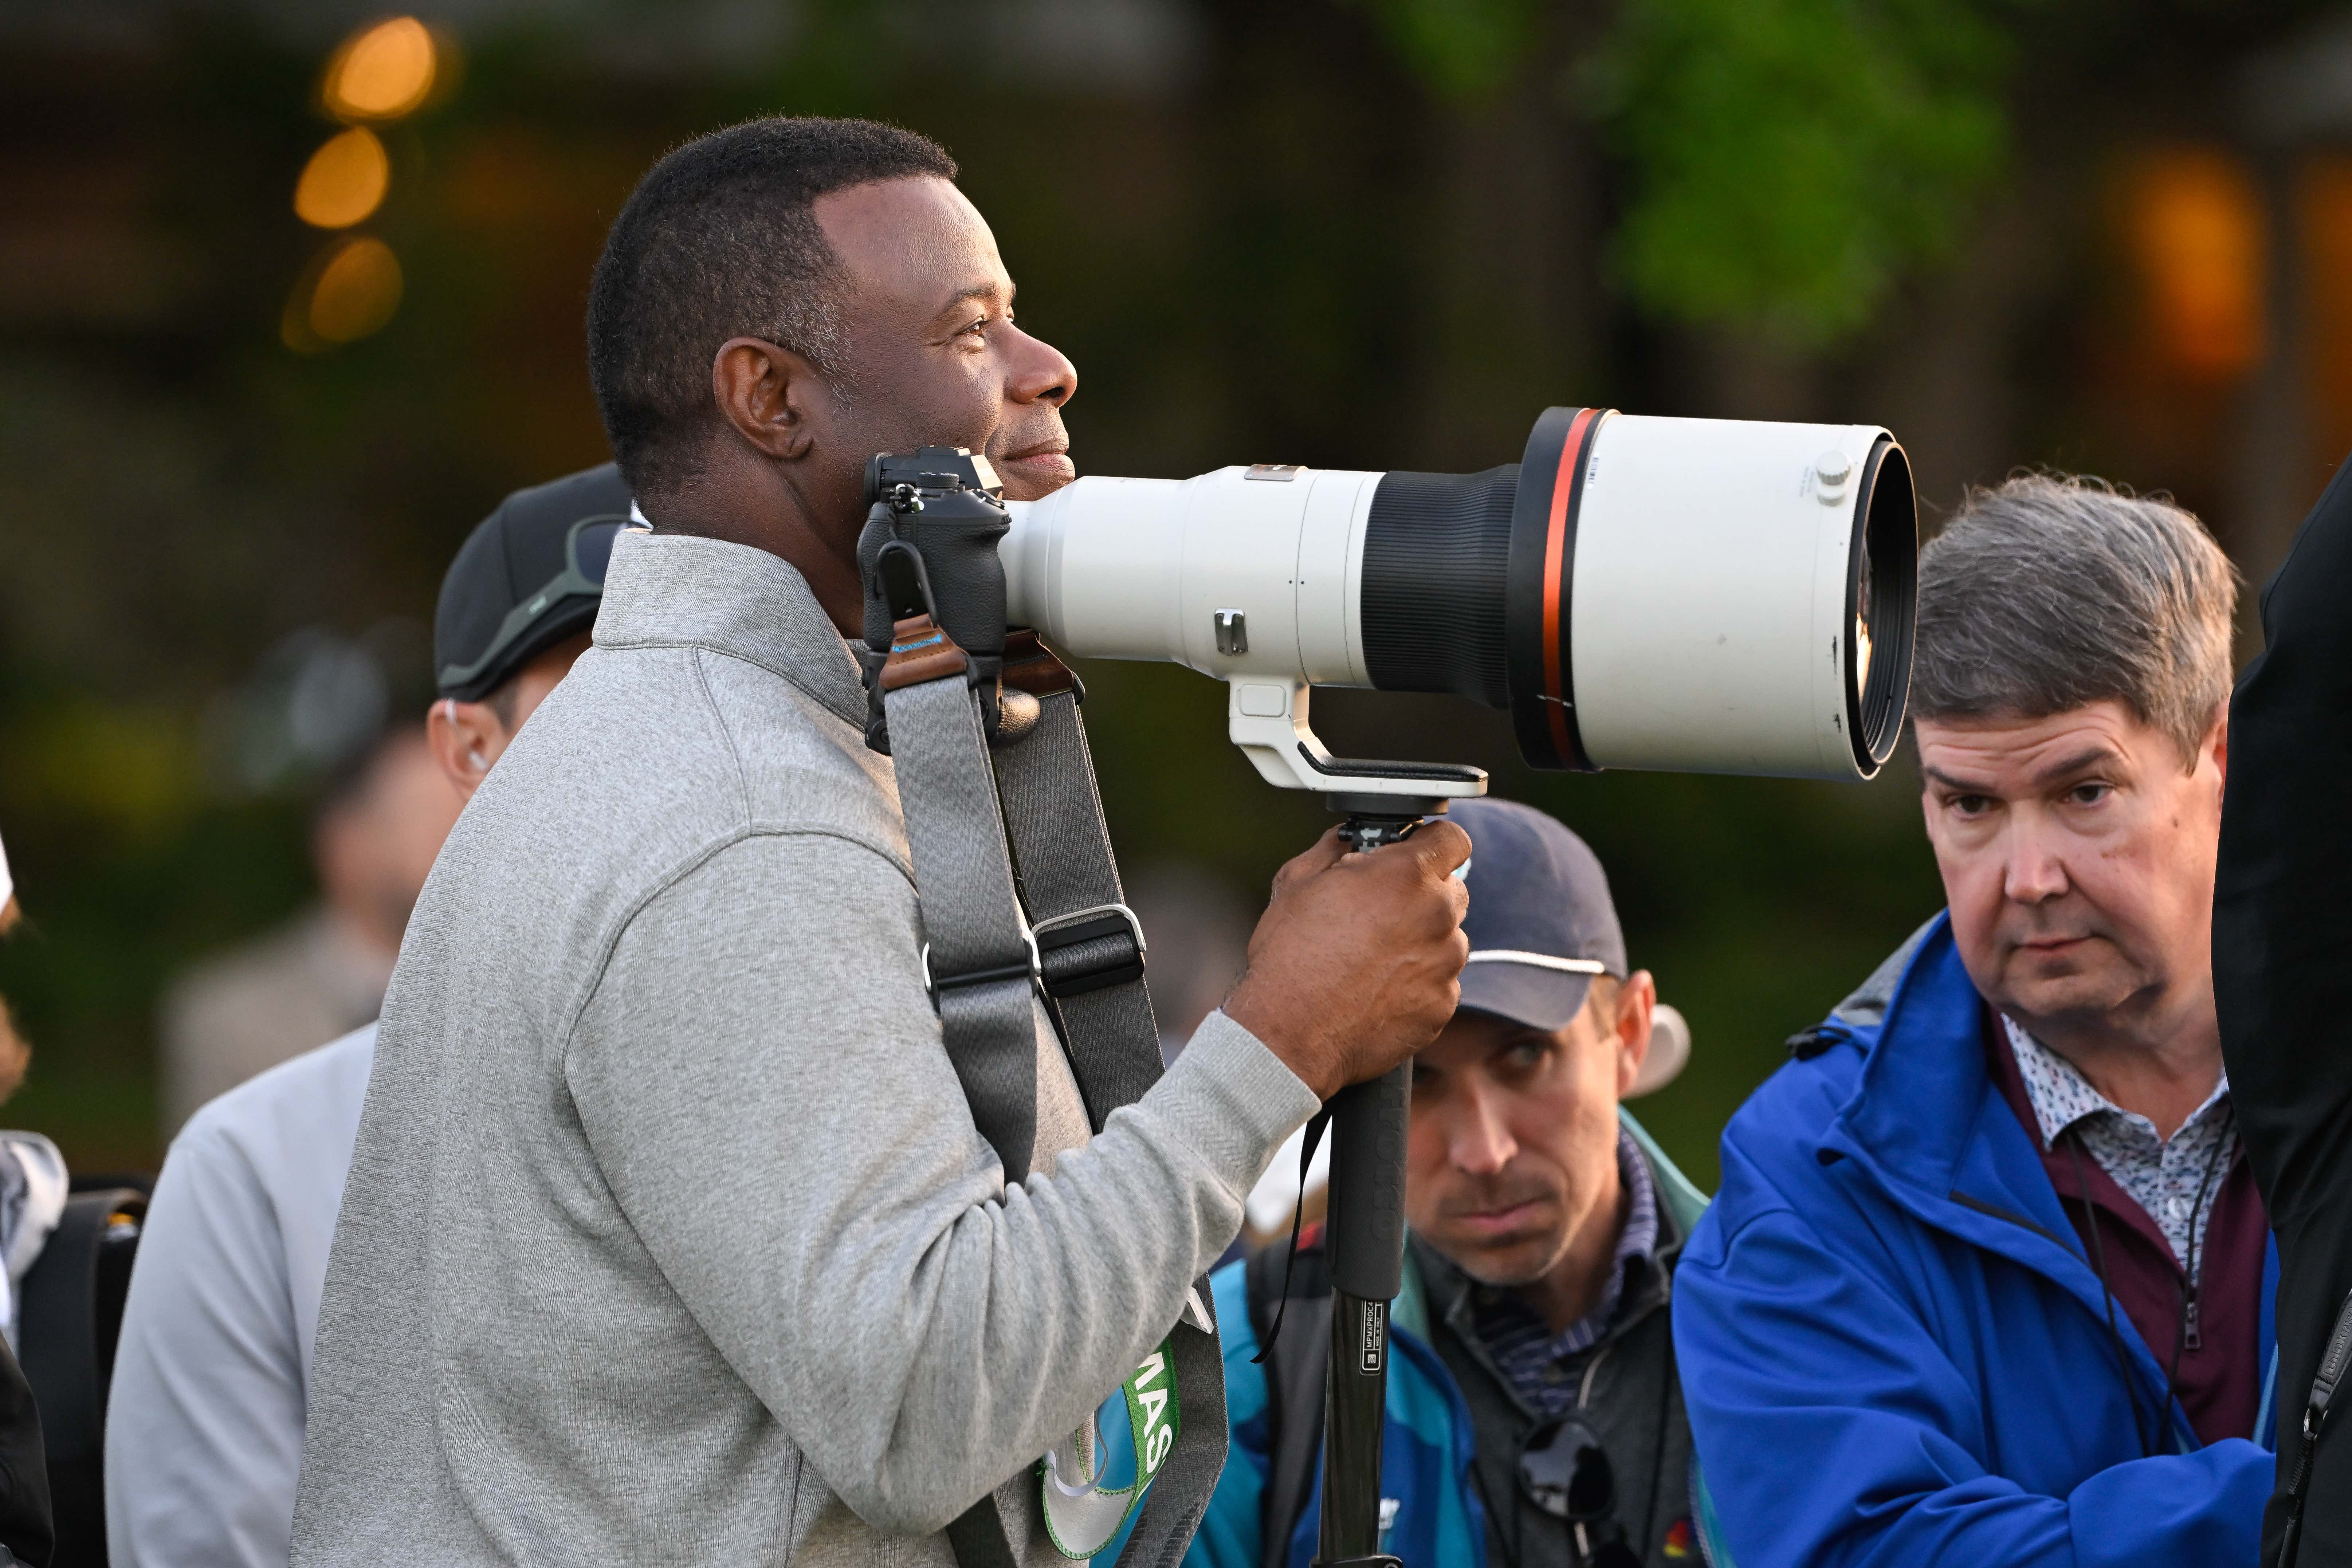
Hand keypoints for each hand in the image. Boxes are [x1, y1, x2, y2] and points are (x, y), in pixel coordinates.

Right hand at [1222, 823, 1470, 1099]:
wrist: (1290, 1034)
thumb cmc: (1289, 958)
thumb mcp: (1296, 882)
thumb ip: (1334, 848)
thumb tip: (1348, 839)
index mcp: (1406, 876)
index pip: (1452, 839)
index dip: (1431, 844)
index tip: (1415, 854)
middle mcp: (1437, 916)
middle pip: (1452, 890)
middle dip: (1422, 894)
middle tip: (1380, 912)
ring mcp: (1445, 964)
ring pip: (1447, 939)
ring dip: (1421, 941)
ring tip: (1372, 959)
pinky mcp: (1442, 1005)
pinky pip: (1440, 983)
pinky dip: (1417, 984)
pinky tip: (1378, 990)